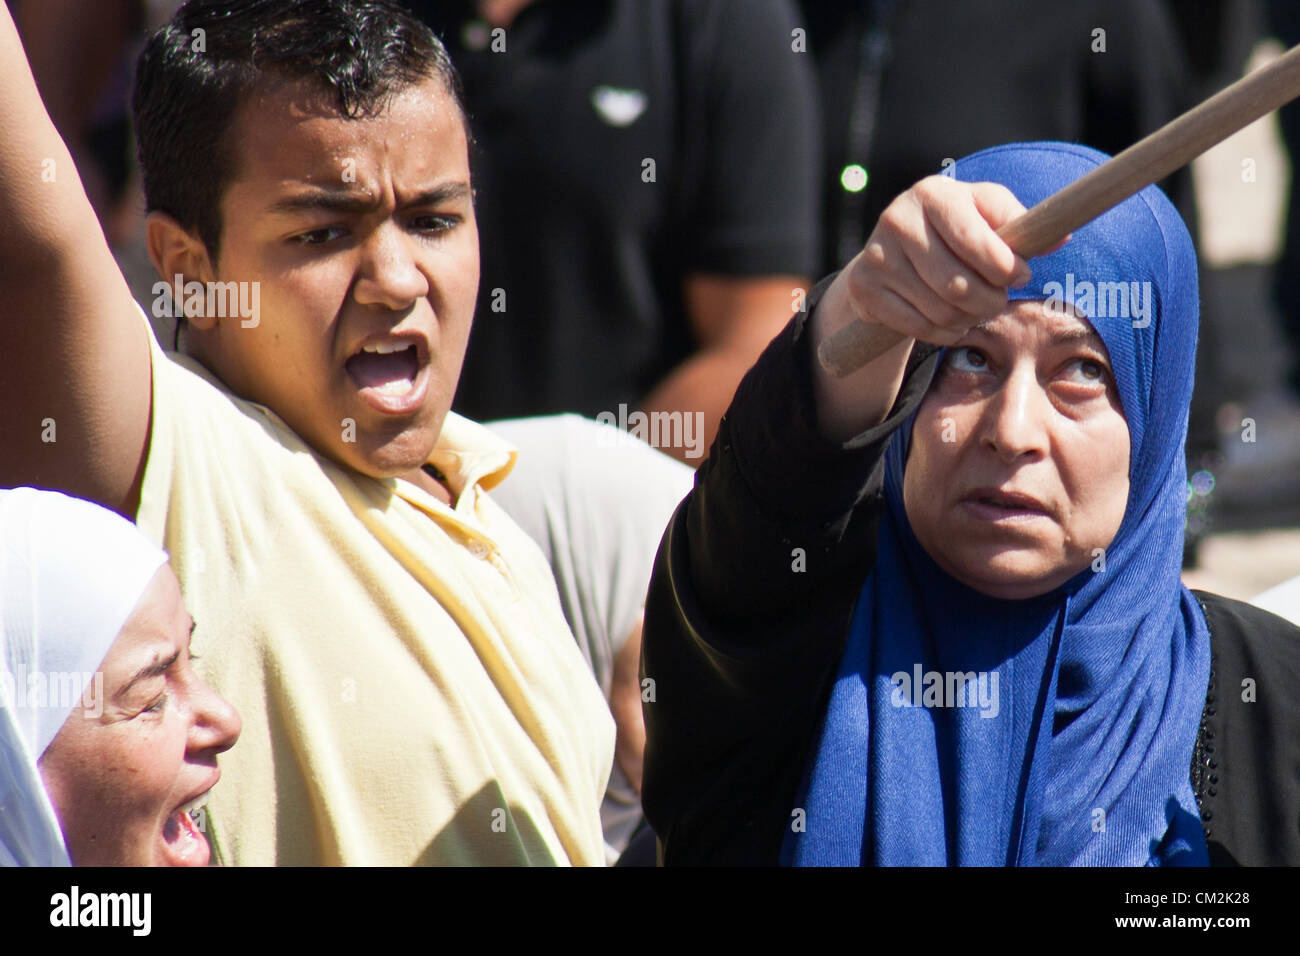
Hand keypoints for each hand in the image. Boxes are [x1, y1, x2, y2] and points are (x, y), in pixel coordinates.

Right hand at [842, 175, 1030, 346]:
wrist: (890, 250)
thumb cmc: (953, 228)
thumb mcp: (985, 213)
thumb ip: (1020, 224)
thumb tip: (1061, 236)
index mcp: (934, 194)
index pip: (975, 241)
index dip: (1005, 267)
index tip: (1022, 276)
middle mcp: (898, 219)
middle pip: (957, 284)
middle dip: (990, 301)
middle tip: (999, 301)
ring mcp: (877, 255)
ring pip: (940, 310)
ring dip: (967, 319)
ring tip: (973, 310)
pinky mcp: (864, 287)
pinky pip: (918, 327)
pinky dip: (943, 333)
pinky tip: (950, 322)